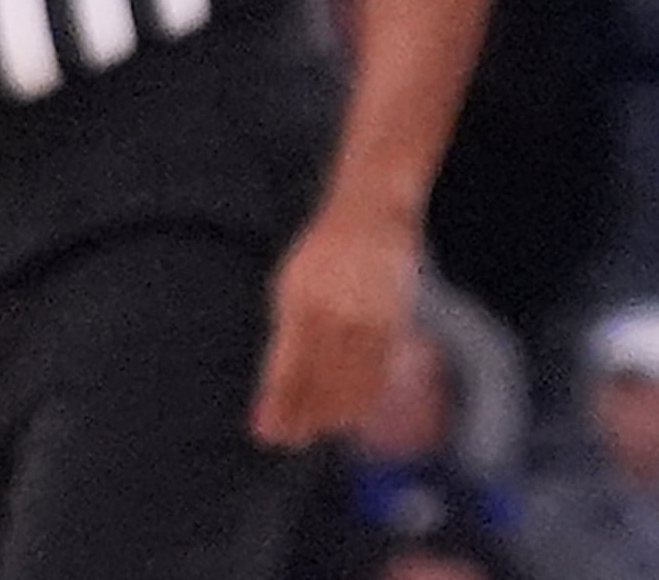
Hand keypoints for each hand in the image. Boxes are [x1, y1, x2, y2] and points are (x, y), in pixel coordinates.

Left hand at [251, 202, 419, 447]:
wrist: (369, 217)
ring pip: (348, 382)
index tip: (267, 432)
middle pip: (316, 382)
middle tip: (287, 441)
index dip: (278, 405)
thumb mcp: (290, 287)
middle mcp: (332, 313)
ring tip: (314, 433)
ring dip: (331, 413)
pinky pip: (376, 371)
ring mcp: (365, 318)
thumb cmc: (320, 257)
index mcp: (297, 302)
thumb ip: (287, 335)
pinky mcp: (391, 322)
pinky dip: (362, 397)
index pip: (286, 368)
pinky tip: (349, 414)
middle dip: (301, 416)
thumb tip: (279, 386)